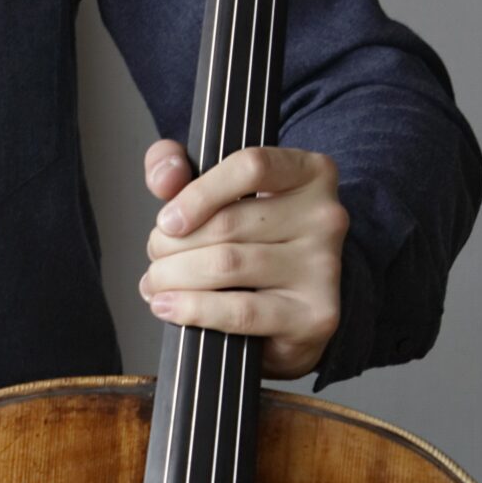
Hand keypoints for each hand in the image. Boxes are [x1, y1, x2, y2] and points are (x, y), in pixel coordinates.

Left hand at [139, 140, 347, 379]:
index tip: (166, 220)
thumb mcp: (211, 189)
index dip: (198, 193)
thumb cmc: (248, 238)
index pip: (251, 167)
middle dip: (171, 243)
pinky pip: (240, 311)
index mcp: (308, 173)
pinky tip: (168, 306)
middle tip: (156, 255)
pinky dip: (192, 309)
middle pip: (227, 224)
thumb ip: (176, 167)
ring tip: (156, 282)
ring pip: (227, 264)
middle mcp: (325, 217)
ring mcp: (325, 267)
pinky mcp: (317, 315)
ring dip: (174, 275)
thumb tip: (166, 177)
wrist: (288, 305)